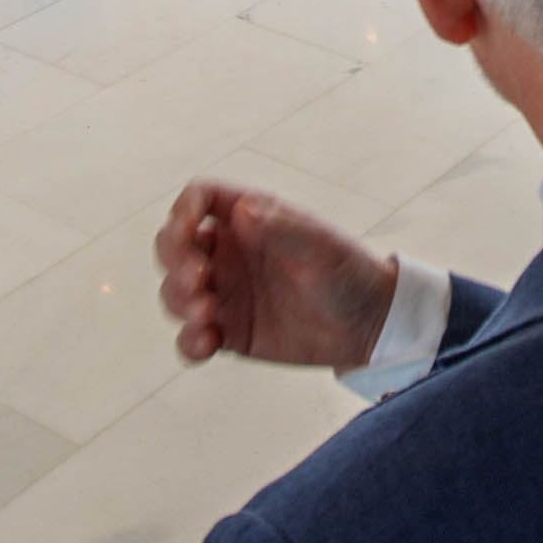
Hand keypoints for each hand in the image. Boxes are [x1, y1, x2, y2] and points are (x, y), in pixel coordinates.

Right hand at [152, 180, 398, 369]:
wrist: (369, 325)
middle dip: (174, 259)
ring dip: (178, 300)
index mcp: (250, 219)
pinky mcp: (229, 332)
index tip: (187, 229)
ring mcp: (226, 293)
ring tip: (207, 313)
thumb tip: (241, 211)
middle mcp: (229, 252)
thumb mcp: (320, 247)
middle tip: (198, 279)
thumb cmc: (348, 272)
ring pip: (174, 292)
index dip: (183, 210)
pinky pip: (191, 337)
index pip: (199, 199)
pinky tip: (207, 344)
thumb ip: (282, 229)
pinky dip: (188, 342)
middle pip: (173, 245)